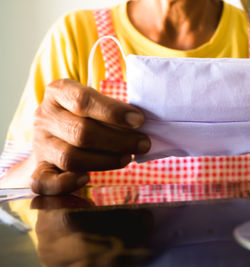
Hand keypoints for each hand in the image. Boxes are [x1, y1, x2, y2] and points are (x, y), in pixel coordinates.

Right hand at [30, 79, 150, 194]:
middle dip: (119, 140)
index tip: (139, 120)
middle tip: (143, 144)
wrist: (55, 134)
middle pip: (81, 132)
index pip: (83, 100)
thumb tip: (140, 123)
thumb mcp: (95, 103)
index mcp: (58, 92)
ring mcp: (40, 144)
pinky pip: (45, 182)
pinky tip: (86, 178)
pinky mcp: (40, 168)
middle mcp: (45, 117)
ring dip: (106, 160)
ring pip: (71, 157)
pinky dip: (66, 183)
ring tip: (128, 157)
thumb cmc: (85, 115)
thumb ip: (112, 110)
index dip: (113, 112)